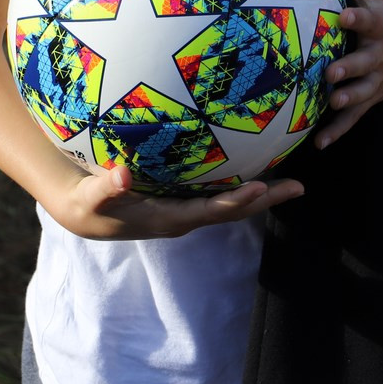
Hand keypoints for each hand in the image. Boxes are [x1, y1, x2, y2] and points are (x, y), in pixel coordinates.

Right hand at [46, 162, 303, 239]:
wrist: (84, 215)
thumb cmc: (88, 203)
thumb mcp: (90, 197)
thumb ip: (106, 186)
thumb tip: (123, 173)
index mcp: (168, 219)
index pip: (210, 211)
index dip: (236, 202)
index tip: (262, 188)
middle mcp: (184, 218)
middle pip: (232, 211)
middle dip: (265, 200)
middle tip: (298, 186)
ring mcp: (186, 211)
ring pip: (230, 205)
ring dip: (262, 194)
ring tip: (293, 181)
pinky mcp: (184, 202)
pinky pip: (219, 194)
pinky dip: (242, 185)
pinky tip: (260, 164)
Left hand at [313, 0, 382, 148]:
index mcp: (381, 26)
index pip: (369, 19)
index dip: (357, 17)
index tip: (344, 15)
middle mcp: (381, 55)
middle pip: (365, 62)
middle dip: (350, 69)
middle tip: (332, 73)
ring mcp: (379, 80)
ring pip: (362, 93)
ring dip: (347, 100)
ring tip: (332, 103)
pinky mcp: (373, 98)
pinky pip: (356, 118)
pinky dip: (339, 131)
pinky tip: (320, 144)